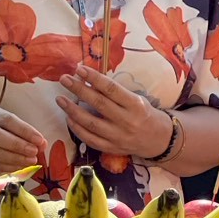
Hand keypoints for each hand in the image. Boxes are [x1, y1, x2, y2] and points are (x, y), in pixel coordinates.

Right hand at [0, 107, 47, 179]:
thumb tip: (42, 144)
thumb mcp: (14, 127)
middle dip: (18, 145)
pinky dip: (8, 167)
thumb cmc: (3, 133)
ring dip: (14, 158)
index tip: (40, 140)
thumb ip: (27, 134)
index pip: (8, 119)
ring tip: (30, 161)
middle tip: (34, 152)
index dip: (25, 130)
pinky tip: (21, 168)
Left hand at [57, 64, 171, 159]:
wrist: (158, 140)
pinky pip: (90, 139)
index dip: (94, 78)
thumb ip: (115, 93)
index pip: (111, 89)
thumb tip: (89, 80)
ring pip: (91, 123)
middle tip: (65, 79)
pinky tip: (68, 118)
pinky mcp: (111, 148)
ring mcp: (118, 137)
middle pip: (99, 104)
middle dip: (79, 90)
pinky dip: (77, 129)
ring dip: (73, 110)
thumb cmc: (144, 114)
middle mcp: (126, 121)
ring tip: (60, 99)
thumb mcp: (136, 99)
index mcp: (135, 104)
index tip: (80, 69)